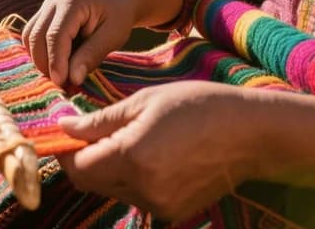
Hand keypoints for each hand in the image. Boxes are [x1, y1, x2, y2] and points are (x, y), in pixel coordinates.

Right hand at [22, 0, 133, 87]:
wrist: (116, 2)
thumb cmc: (118, 18)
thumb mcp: (113, 37)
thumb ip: (92, 55)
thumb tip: (73, 79)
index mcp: (72, 3)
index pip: (55, 35)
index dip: (56, 61)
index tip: (61, 83)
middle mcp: (53, 2)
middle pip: (36, 37)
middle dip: (45, 63)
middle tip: (63, 84)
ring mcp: (45, 8)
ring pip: (30, 38)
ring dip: (40, 60)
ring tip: (61, 75)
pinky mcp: (42, 17)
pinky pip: (31, 38)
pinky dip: (39, 54)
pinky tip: (57, 64)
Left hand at [57, 81, 256, 221]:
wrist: (251, 133)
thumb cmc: (197, 105)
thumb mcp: (143, 102)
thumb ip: (99, 121)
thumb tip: (64, 127)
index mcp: (133, 157)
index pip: (78, 166)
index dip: (65, 151)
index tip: (64, 132)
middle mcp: (144, 188)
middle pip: (91, 182)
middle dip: (84, 158)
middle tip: (90, 132)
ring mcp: (160, 204)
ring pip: (112, 190)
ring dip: (107, 168)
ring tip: (128, 138)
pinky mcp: (173, 211)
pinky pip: (136, 196)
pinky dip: (131, 178)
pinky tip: (149, 154)